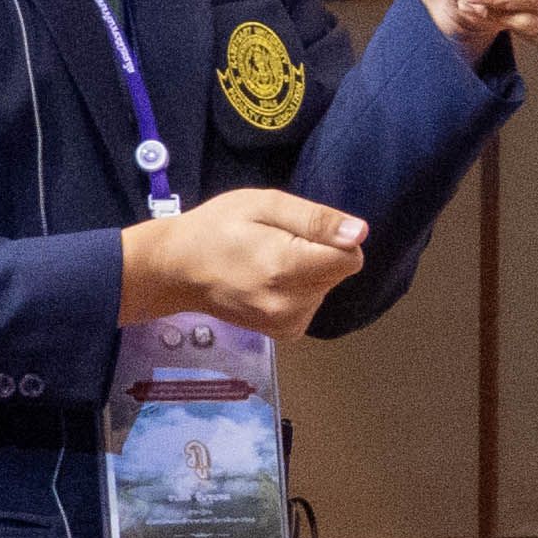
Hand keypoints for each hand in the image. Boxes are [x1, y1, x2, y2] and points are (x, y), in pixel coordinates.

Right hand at [120, 187, 368, 334]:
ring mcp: (285, 323)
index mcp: (286, 267)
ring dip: (308, 272)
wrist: (177, 270)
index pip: (350, 258)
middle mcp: (290, 303)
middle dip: (318, 254)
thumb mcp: (263, 204)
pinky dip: (299, 291)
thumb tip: (359, 233)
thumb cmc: (217, 227)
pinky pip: (312, 303)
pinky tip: (268, 281)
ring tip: (267, 260)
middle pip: (338, 273)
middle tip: (276, 242)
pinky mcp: (283, 332)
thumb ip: (315, 220)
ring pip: (326, 288)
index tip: (300, 230)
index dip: (333, 238)